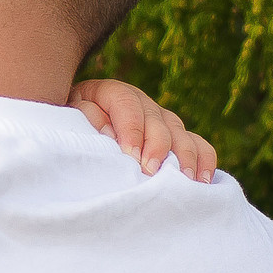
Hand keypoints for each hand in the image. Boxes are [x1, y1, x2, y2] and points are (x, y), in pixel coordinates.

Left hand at [70, 79, 217, 181]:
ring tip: (183, 180)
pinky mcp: (176, 135)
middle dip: (157, 147)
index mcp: (112, 92)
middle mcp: (142, 103)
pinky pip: (198, 144)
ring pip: (180, 133)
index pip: (127, 105)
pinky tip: (202, 180)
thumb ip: (85, 116)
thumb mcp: (69, 114)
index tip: (130, 157)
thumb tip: (110, 134)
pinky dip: (203, 160)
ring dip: (184, 157)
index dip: (131, 130)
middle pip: (158, 121)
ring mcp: (162, 119)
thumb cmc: (72, 123)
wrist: (79, 123)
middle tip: (152, 171)